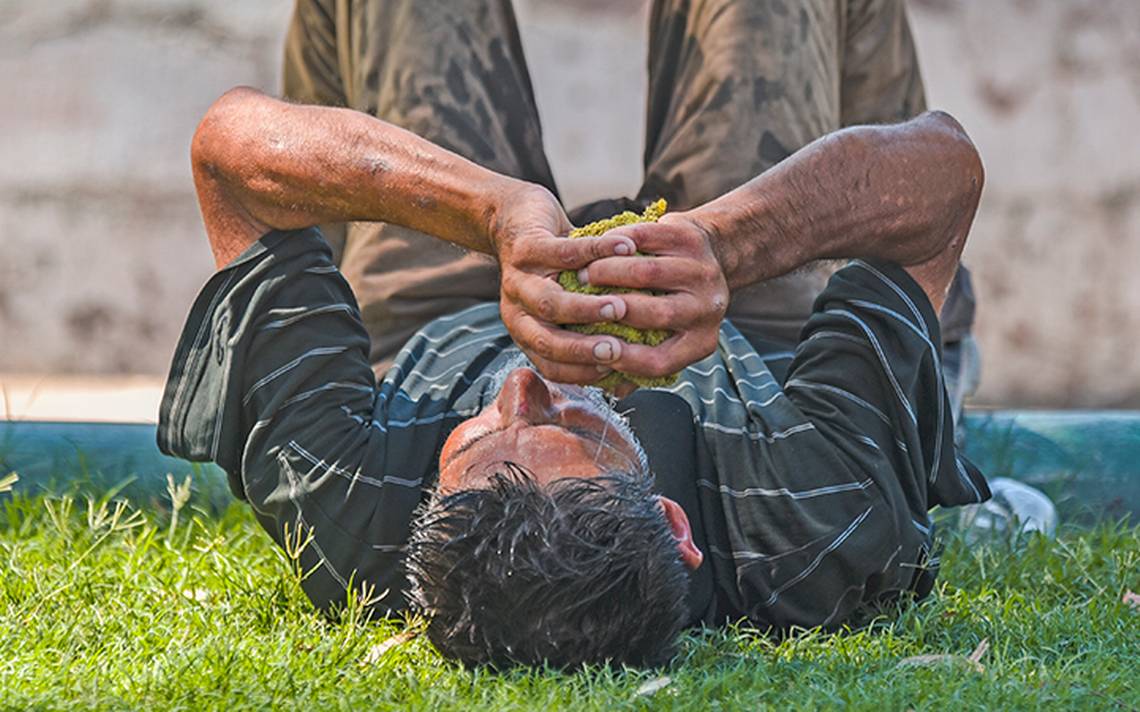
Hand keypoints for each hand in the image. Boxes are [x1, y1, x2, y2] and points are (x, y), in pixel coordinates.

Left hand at [488, 183, 638, 383]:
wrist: (515, 217)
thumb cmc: (553, 268)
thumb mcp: (568, 305)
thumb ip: (591, 335)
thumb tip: (628, 379)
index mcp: (525, 332)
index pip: (551, 366)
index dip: (583, 372)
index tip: (617, 369)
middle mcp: (517, 311)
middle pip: (547, 341)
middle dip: (583, 349)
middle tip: (617, 350)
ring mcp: (517, 279)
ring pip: (550, 303)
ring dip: (586, 309)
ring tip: (619, 308)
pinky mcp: (526, 247)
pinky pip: (564, 253)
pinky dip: (597, 252)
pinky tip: (626, 250)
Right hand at [574, 211, 728, 383]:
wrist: (710, 252)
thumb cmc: (675, 301)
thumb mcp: (669, 336)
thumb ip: (640, 362)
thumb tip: (612, 389)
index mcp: (701, 342)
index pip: (658, 361)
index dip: (623, 358)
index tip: (593, 350)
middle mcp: (709, 309)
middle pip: (655, 314)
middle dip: (611, 309)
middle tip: (579, 304)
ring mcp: (703, 272)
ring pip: (648, 273)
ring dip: (608, 273)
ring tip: (583, 275)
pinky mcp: (691, 239)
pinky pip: (648, 238)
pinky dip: (618, 243)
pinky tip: (598, 249)